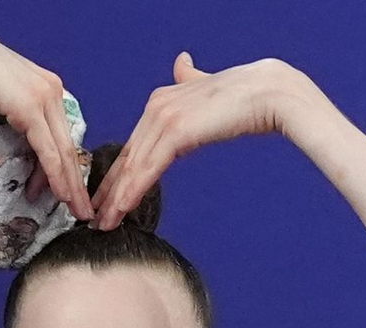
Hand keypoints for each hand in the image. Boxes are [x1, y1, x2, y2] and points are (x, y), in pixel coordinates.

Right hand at [0, 19, 92, 220]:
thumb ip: (12, 113)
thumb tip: (13, 137)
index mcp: (45, 86)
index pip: (59, 135)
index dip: (65, 168)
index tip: (68, 194)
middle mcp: (51, 90)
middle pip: (67, 145)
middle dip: (75, 182)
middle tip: (82, 210)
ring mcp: (43, 98)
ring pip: (63, 152)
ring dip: (70, 186)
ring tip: (76, 212)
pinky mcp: (32, 108)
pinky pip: (49, 151)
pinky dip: (57, 176)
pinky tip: (63, 196)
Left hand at [92, 52, 318, 229]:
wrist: (269, 92)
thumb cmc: (246, 97)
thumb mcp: (208, 89)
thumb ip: (190, 82)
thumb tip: (182, 65)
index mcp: (161, 101)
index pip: (132, 145)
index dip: (117, 175)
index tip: (105, 199)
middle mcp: (156, 107)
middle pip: (126, 158)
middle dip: (109, 192)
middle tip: (95, 219)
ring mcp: (164, 118)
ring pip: (133, 167)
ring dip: (116, 199)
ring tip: (104, 224)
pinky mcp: (175, 132)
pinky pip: (148, 168)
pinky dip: (132, 191)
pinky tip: (122, 209)